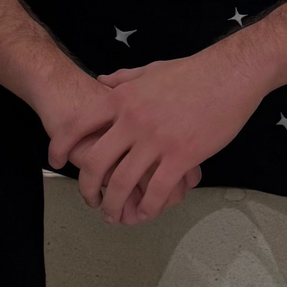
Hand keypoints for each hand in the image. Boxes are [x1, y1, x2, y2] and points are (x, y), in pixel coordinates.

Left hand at [53, 46, 270, 225]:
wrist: (231, 74)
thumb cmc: (192, 72)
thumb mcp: (150, 71)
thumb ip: (123, 80)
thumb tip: (101, 82)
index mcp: (121, 100)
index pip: (78, 125)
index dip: (61, 146)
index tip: (55, 162)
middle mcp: (133, 121)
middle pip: (95, 163)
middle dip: (87, 188)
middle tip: (89, 200)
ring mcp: (156, 140)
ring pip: (123, 183)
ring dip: (114, 205)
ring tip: (114, 215)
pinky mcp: (182, 156)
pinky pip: (157, 190)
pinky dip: (147, 207)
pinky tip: (145, 213)